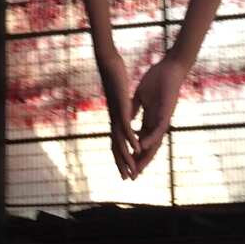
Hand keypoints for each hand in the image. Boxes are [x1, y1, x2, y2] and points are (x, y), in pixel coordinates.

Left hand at [98, 48, 139, 179]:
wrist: (108, 64)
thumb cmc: (115, 78)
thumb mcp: (122, 95)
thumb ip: (125, 107)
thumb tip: (127, 114)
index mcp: (116, 118)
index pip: (118, 142)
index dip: (122, 156)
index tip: (127, 168)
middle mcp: (114, 120)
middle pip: (117, 147)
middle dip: (122, 164)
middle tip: (127, 179)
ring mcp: (116, 115)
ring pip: (120, 141)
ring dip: (126, 157)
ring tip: (131, 171)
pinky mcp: (120, 108)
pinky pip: (126, 127)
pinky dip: (131, 139)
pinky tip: (136, 149)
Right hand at [131, 53, 188, 172]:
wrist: (169, 67)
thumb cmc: (156, 78)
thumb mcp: (141, 95)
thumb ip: (135, 107)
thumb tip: (128, 116)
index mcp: (150, 119)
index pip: (142, 141)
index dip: (135, 154)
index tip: (127, 166)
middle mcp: (158, 122)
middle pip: (149, 147)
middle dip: (141, 162)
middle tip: (133, 177)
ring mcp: (163, 118)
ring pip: (155, 142)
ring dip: (146, 156)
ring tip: (138, 169)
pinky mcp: (166, 111)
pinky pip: (158, 128)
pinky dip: (150, 138)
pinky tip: (142, 146)